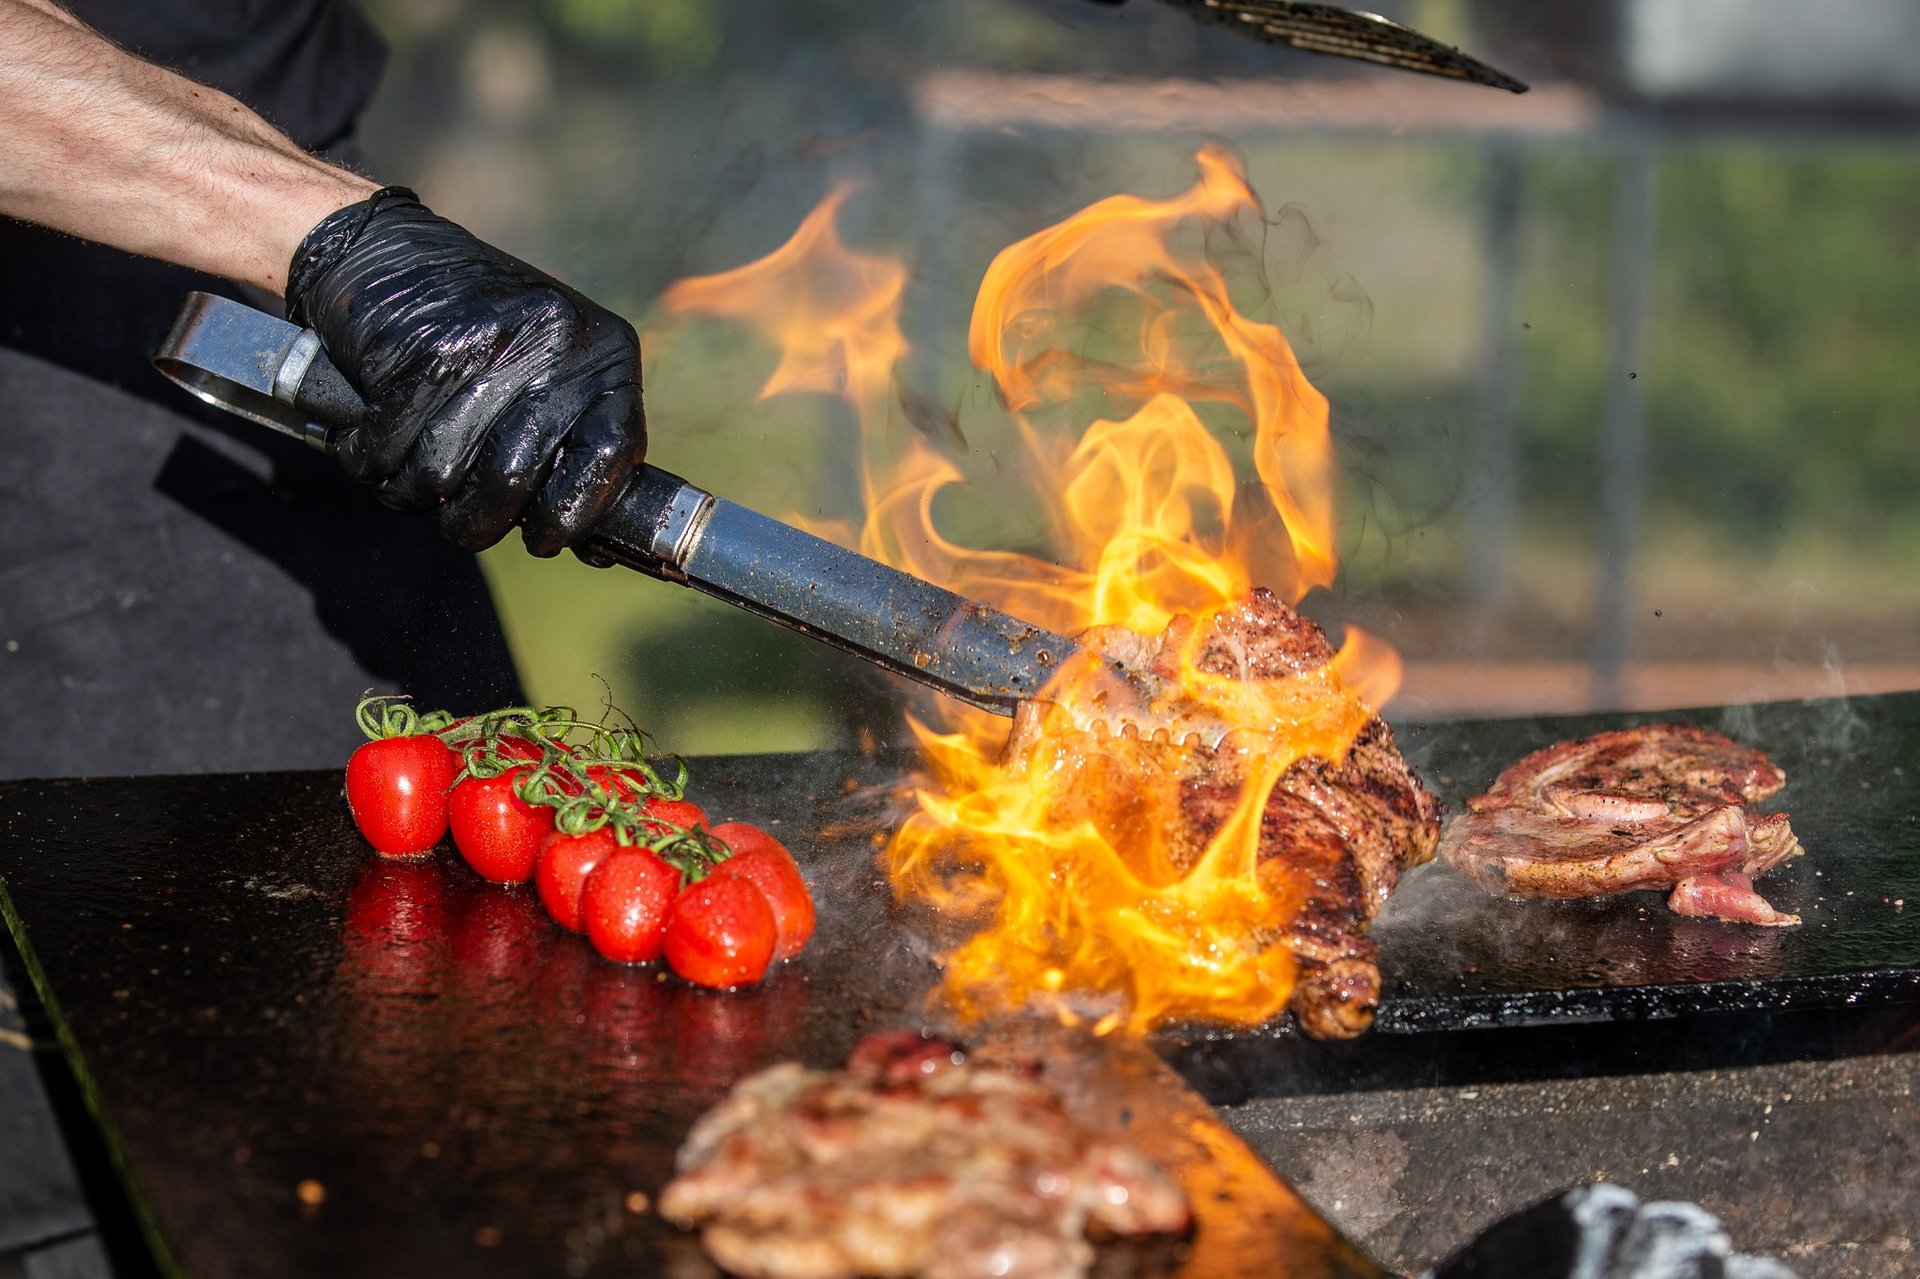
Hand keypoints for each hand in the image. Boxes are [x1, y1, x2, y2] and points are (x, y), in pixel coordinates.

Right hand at [285, 188, 644, 554]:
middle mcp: (554, 344)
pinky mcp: (423, 348)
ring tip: (411, 466)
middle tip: (463, 522)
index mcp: (603, 354)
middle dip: (479, 519)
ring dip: (415, 489)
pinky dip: (373, 460)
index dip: (576, 512)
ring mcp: (489, 343)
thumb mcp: (548, 369)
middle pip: (517, 478)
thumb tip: (595, 546)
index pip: (614, 455)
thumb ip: (572, 443)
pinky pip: (392, 447)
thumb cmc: (473, 330)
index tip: (546, 538)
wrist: (378, 250)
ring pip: (445, 471)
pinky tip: (374, 437)